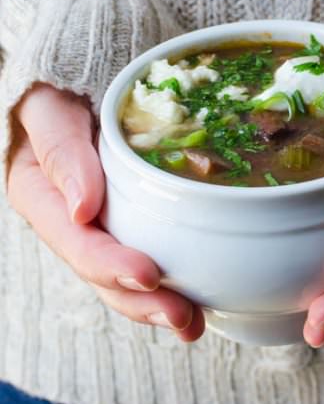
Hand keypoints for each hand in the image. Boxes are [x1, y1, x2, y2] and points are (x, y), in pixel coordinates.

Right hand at [7, 84, 203, 340]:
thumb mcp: (51, 108)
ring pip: (125, 275)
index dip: (110, 263)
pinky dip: (173, 276)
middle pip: (103, 272)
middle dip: (142, 301)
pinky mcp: (130, 217)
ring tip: (196, 322)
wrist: (82, 81)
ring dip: (160, 302)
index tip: (149, 275)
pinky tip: (200, 292)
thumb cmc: (63, 87)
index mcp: (44, 196)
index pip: (76, 240)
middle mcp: (73, 219)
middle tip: (185, 318)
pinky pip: (148, 251)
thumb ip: (60, 150)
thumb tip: (83, 206)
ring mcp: (103, 222)